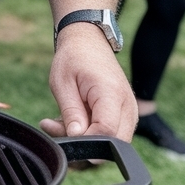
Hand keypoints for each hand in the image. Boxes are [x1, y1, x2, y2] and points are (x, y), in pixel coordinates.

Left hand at [40, 22, 136, 141]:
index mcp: (112, 94)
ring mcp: (129, 111)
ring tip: (59, 121)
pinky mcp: (124, 115)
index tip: (63, 135)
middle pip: (112, 143)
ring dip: (84, 138)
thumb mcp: (63, 83)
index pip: (106, 132)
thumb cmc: (74, 58)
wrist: (88, 41)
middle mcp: (128, 106)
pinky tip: (70, 120)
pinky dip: (90, 132)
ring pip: (111, 142)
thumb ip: (71, 113)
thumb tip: (76, 139)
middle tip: (55, 127)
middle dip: (83, 143)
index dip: (85, 141)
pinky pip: (110, 134)